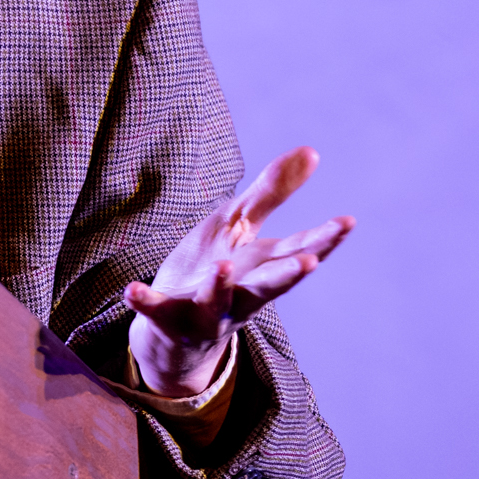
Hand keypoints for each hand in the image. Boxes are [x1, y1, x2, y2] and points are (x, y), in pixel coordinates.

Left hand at [126, 145, 353, 397]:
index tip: (347, 223)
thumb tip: (311, 151)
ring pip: (216, 299)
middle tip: (309, 262)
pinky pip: (154, 310)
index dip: (323, 240)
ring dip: (220, 283)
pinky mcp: (168, 317)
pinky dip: (144, 300)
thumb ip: (272, 193)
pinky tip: (131, 290)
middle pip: (269, 286)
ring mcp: (205, 308)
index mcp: (262, 269)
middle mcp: (241, 294)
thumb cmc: (219, 268)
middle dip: (288, 275)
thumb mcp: (242, 228)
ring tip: (222, 265)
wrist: (175, 328)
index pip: (298, 252)